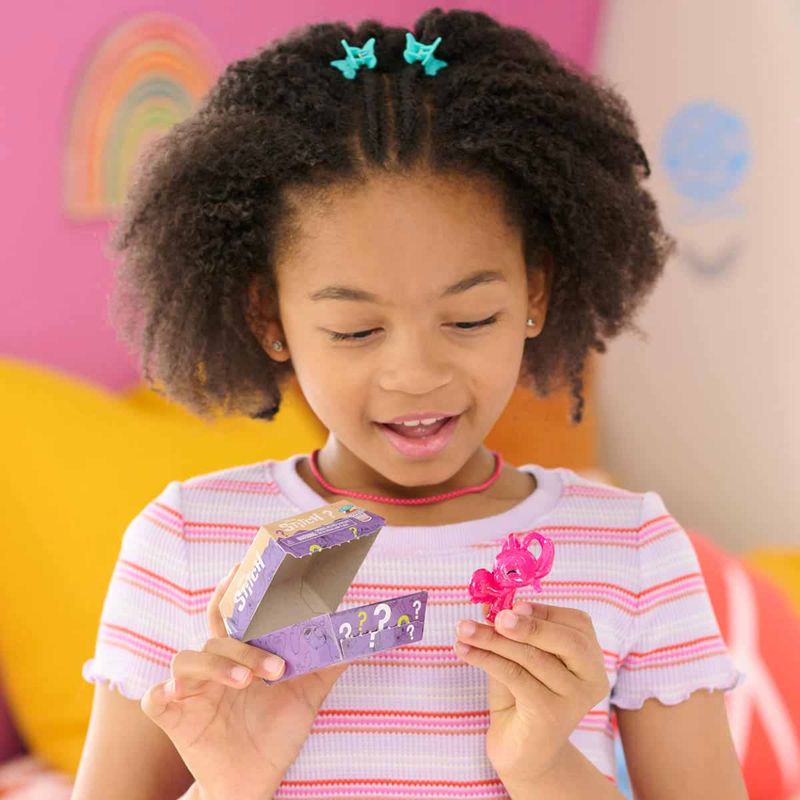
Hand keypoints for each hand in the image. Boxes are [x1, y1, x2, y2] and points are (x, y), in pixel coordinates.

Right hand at [140, 563, 349, 799]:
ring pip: (188, 659)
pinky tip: (177, 693)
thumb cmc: (276, 735)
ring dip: (215, 665)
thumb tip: (356, 638)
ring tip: (244, 682)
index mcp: (239, 656)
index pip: (229, 615)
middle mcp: (213, 668)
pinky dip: (162, 690)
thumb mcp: (307, 696)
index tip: (240, 568)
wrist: (256, 784)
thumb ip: (327, 665)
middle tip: (274, 669)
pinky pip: (155, 697)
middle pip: (216, 638)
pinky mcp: (174, 718)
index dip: (230, 590)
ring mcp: (191, 692)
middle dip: (243, 648)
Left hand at [454, 600, 609, 785]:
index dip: (543, 611)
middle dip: (528, 625)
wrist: (520, 753)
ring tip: (463, 629)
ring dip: (492, 639)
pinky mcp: (550, 715)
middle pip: (567, 641)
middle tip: (496, 616)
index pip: (577, 624)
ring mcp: (574, 700)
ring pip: (532, 657)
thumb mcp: (518, 658)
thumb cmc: (521, 698)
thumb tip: (489, 604)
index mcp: (591, 659)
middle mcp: (590, 679)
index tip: (511, 605)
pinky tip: (464, 650)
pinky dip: (486, 658)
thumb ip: (510, 632)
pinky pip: (516, 676)